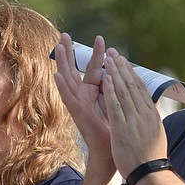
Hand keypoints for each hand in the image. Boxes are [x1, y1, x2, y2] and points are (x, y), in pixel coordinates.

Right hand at [53, 33, 112, 159]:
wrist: (112, 150)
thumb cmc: (115, 129)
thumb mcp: (118, 103)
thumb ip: (118, 89)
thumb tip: (127, 73)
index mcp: (95, 92)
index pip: (96, 68)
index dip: (98, 53)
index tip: (101, 38)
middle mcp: (84, 96)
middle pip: (75, 69)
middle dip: (70, 51)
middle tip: (64, 34)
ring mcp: (79, 103)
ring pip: (68, 79)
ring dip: (62, 63)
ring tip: (58, 47)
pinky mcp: (77, 113)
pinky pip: (68, 97)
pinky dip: (62, 86)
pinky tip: (57, 74)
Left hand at [101, 48, 167, 176]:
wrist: (150, 173)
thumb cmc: (152, 156)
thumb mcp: (156, 132)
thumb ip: (154, 116)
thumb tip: (155, 103)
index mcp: (151, 114)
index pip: (140, 88)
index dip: (131, 73)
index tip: (124, 61)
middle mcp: (144, 113)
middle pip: (132, 85)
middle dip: (122, 67)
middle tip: (114, 53)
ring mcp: (134, 120)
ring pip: (124, 91)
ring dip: (115, 73)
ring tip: (108, 59)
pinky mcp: (124, 128)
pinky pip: (116, 105)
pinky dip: (111, 91)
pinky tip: (106, 78)